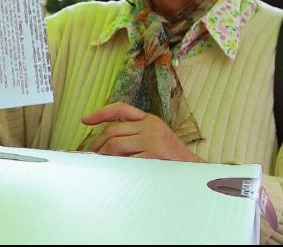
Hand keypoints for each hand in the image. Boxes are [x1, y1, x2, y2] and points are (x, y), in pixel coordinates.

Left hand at [80, 102, 203, 162]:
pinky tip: (113, 171)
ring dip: (104, 156)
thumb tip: (106, 144)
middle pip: (113, 130)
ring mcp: (152, 140)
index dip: (101, 113)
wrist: (197, 173)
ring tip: (100, 164)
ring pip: (115, 145)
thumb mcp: (156, 139)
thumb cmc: (173, 159)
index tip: (85, 120)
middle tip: (89, 154)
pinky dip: (116, 166)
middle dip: (97, 143)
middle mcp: (150, 126)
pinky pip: (126, 160)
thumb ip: (135, 136)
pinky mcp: (153, 155)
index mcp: (150, 120)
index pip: (121, 109)